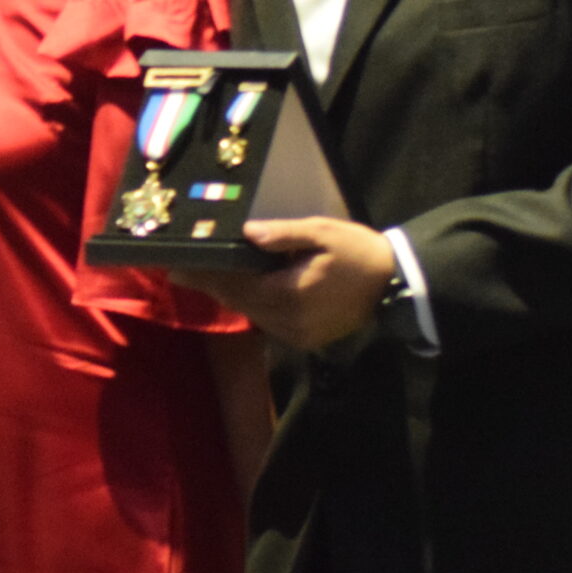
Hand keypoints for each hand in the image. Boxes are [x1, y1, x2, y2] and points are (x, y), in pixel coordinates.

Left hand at [174, 216, 398, 351]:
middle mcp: (287, 321)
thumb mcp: (323, 233)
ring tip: (207, 279)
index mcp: (288, 295)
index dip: (206, 278)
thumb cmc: (358, 253)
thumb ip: (283, 234)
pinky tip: (244, 290)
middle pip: (239, 303)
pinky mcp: (304, 339)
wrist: (394, 285)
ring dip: (232, 297)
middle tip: (181, 274)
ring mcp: (295, 334)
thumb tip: (247, 233)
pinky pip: (268, 321)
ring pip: (252, 314)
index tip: (177, 270)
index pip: (235, 286)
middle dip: (212, 287)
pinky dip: (254, 305)